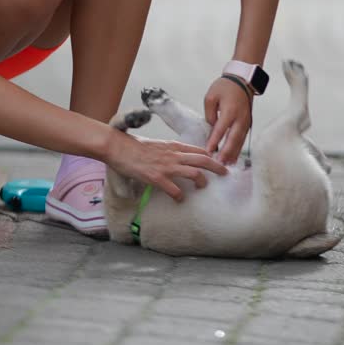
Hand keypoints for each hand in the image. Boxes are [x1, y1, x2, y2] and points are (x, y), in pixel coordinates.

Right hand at [105, 128, 227, 201]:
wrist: (117, 147)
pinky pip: (175, 190)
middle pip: (203, 159)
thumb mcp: (156, 145)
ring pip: (194, 173)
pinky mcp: (157, 177)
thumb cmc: (133, 146)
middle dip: (217, 167)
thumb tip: (174, 159)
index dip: (210, 156)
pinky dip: (180, 196)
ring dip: (202, 181)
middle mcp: (173, 155)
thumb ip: (168, 151)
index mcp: (173, 146)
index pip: (198, 150)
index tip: (218, 162)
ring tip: (203, 187)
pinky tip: (179, 199)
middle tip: (225, 173)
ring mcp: (166, 166)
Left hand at [204, 76, 252, 164]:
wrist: (242, 80)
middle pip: (233, 138)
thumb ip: (210, 114)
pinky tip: (234, 157)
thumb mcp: (210, 96)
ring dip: (234, 153)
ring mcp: (246, 121)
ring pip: (240, 140)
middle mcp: (240, 118)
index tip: (208, 151)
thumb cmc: (225, 87)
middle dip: (226, 152)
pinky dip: (238, 148)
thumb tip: (212, 129)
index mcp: (230, 110)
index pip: (221, 129)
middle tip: (219, 164)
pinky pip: (243, 138)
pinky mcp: (248, 123)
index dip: (214, 141)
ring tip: (227, 165)